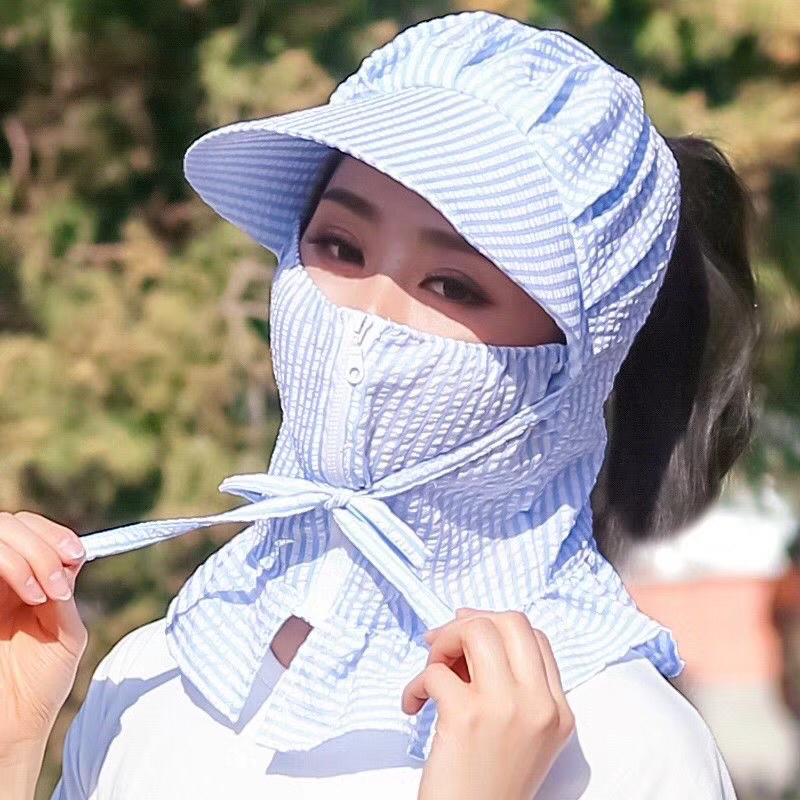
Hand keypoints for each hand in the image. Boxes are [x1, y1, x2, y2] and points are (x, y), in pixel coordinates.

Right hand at [0, 512, 87, 751]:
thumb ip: (65, 591)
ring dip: (28, 557)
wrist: (13, 728)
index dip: (52, 534)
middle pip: (9, 525)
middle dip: (41, 547)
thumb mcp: (65, 630)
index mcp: (21, 580)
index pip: (28, 529)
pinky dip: (11, 567)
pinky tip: (31, 597)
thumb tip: (71, 555)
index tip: (76, 554)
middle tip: (60, 583)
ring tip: (45, 594)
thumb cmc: (39, 686)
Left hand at [402, 608, 574, 799]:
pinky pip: (434, 671)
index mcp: (556, 710)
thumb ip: (510, 685)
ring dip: (443, 642)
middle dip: (470, 624)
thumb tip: (466, 626)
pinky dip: (415, 684)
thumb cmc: (487, 785)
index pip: (534, 637)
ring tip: (432, 671)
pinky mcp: (466, 717)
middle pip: (510, 621)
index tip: (466, 636)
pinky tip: (414, 705)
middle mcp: (538, 705)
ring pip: (476, 631)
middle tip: (444, 646)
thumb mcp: (523, 735)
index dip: (495, 626)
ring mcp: (504, 708)